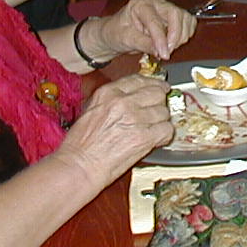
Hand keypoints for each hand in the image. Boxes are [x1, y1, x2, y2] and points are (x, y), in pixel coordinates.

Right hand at [56, 72, 173, 174]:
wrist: (79, 166)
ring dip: (161, 121)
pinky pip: (167, 130)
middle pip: (156, 93)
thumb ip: (112, 100)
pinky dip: (164, 135)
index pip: (139, 80)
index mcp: (108, 93)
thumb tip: (132, 97)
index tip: (159, 87)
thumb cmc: (80, 145)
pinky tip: (157, 139)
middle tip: (158, 109)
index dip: (153, 84)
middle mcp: (123, 102)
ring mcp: (135, 118)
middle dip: (159, 102)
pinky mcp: (144, 137)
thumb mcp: (91, 110)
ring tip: (152, 129)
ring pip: (163, 112)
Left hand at [100, 0, 196, 60]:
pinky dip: (185, 35)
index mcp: (140, 3)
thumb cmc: (116, 32)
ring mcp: (165, 8)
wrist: (114, 33)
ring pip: (185, 18)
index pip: (155, 21)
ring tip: (169, 48)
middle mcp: (155, 2)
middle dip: (175, 36)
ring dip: (181, 36)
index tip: (164, 54)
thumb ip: (144, 44)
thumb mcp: (125, 39)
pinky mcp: (172, 16)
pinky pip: (188, 23)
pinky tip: (173, 43)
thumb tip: (161, 51)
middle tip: (168, 51)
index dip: (161, 39)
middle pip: (176, 14)